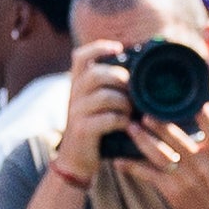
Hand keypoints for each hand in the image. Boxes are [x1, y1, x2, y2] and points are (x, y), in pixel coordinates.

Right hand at [53, 35, 135, 182]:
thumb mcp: (94, 104)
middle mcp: (73, 95)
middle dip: (121, 79)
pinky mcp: (83, 130)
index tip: (118, 48)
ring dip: (125, 102)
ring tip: (131, 111)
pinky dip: (123, 120)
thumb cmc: (94, 129)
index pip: (80, 56)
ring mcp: (76, 112)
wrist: (76, 160)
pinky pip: (109, 118)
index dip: (98, 47)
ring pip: (105, 96)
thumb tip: (135, 71)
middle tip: (132, 91)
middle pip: (97, 74)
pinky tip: (127, 125)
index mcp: (76, 84)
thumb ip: (107, 87)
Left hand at [118, 112, 208, 208]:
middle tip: (145, 114)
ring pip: (161, 155)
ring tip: (131, 129)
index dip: (207, 120)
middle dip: (161, 126)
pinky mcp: (171, 190)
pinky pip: (148, 174)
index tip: (200, 105)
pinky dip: (132, 167)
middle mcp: (199, 165)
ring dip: (144, 141)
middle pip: (179, 141)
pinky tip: (119, 161)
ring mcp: (184, 178)